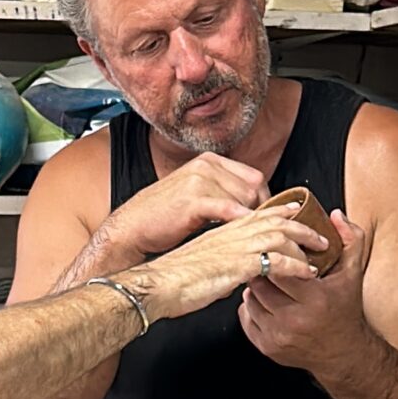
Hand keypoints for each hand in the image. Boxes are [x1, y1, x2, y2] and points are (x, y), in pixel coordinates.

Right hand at [107, 154, 268, 264]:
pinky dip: (241, 221)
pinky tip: (245, 233)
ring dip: (251, 221)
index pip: (253, 176)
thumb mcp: (195, 193)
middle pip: (253, 186)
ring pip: (244, 199)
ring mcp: (199, 180)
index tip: (266, 220)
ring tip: (253, 238)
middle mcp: (206, 165)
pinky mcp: (193, 200)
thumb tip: (251, 203)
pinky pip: (228, 209)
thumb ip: (221, 191)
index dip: (264, 200)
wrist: (131, 228)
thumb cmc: (163, 217)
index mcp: (208, 161)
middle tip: (262, 233)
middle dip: (261, 211)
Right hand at [135, 206, 327, 323]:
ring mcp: (235, 247)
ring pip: (280, 235)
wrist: (156, 285)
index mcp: (222, 231)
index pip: (257, 213)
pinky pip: (276, 261)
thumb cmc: (173, 280)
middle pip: (274, 219)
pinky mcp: (238, 265)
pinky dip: (296, 267)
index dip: (280, 210)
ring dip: (304, 243)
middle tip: (321, 235)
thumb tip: (231, 273)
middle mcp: (231, 234)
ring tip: (320, 254)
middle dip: (301, 225)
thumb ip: (220, 262)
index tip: (296, 210)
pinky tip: (307, 273)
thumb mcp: (201, 263)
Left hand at [240, 209, 369, 373]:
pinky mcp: (268, 347)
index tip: (279, 251)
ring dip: (255, 287)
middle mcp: (294, 320)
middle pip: (261, 284)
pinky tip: (265, 300)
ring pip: (250, 299)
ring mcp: (279, 336)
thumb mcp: (353, 272)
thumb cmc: (346, 310)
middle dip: (263, 270)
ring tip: (268, 281)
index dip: (276, 257)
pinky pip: (246, 318)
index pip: (280, 269)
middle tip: (268, 263)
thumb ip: (349, 239)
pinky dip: (251, 306)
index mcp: (315, 299)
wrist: (343, 353)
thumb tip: (334, 215)